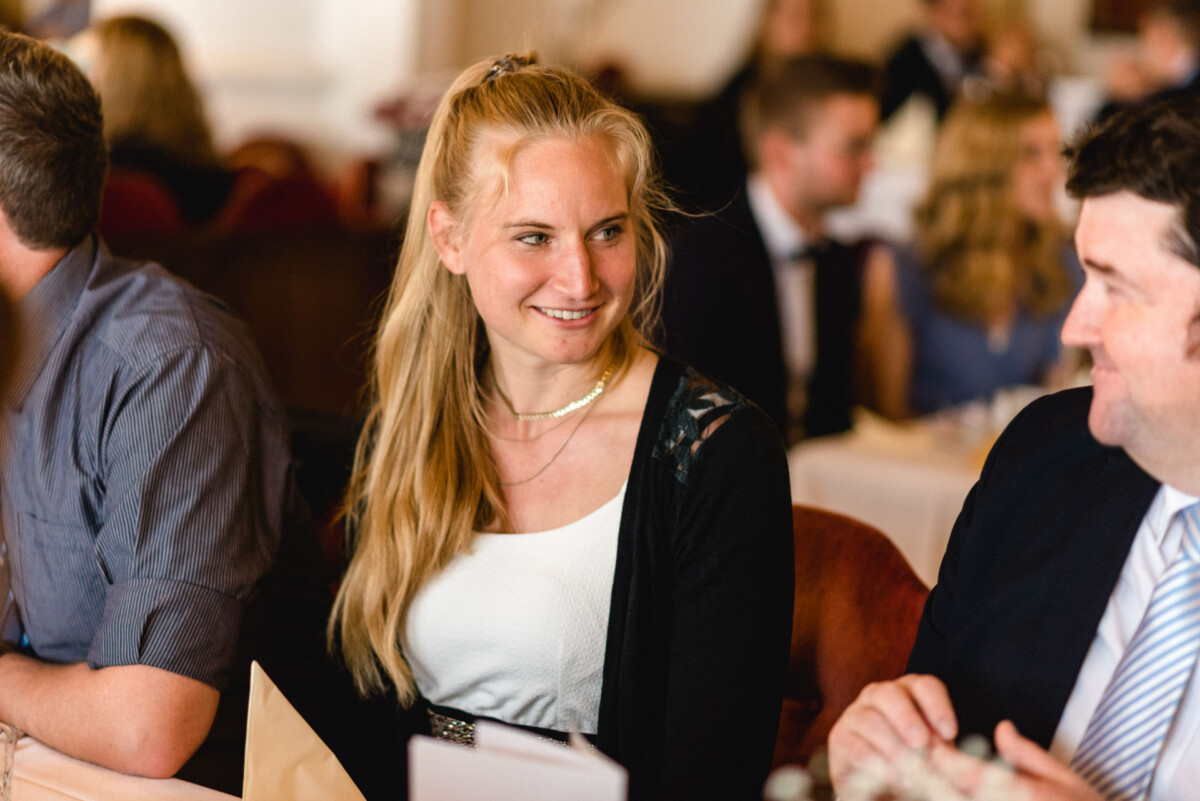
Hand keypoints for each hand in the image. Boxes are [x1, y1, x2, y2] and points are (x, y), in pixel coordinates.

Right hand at [827, 674, 958, 792]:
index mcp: (910, 693)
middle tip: (922, 744)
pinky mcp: (840, 738)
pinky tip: (891, 779)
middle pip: (890, 693)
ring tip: (910, 772)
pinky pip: (854, 745)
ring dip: (892, 747)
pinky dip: (875, 764)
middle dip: (907, 718)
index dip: (937, 705)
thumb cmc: (918, 767)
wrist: (883, 790)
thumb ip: (957, 749)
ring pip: (870, 720)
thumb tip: (996, 736)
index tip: (950, 733)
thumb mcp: (942, 757)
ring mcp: (856, 714)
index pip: (925, 685)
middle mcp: (880, 696)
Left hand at [916, 720, 1099, 800]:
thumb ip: (1028, 756)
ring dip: (923, 792)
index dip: (937, 754)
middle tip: (896, 757)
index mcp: (1020, 794)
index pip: (965, 769)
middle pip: (946, 791)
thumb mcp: (1068, 782)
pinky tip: (925, 795)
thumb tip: (1001, 728)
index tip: (920, 740)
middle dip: (918, 773)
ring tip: (903, 779)